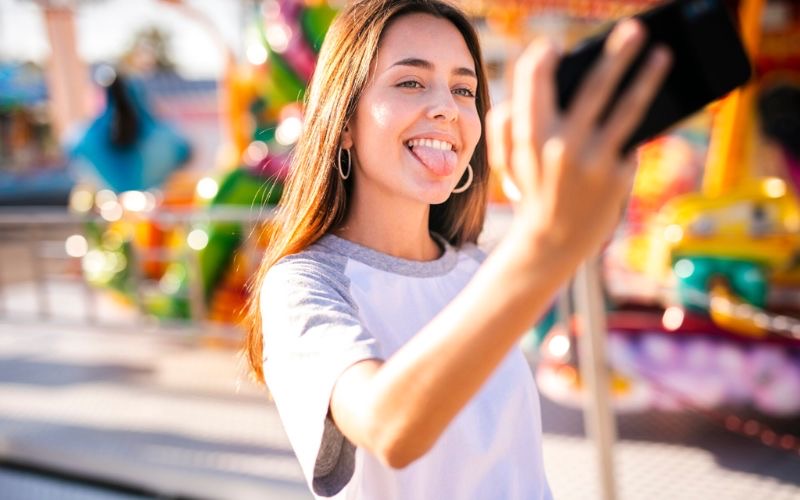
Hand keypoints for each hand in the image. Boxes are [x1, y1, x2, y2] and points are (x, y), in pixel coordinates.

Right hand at [487, 19, 671, 259]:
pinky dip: (637, 123)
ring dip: (646, 77)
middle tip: (634, 28)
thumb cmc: (531, 190)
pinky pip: (630, 140)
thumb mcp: (508, 160)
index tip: (552, 46)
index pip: (536, 84)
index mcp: (530, 137)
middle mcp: (562, 146)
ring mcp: (593, 161)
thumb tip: (530, 82)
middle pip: (594, 88)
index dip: (544, 60)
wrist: (552, 241)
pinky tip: (653, 103)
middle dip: (616, 54)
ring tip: (661, 54)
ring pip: (626, 108)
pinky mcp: (616, 176)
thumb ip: (508, 122)